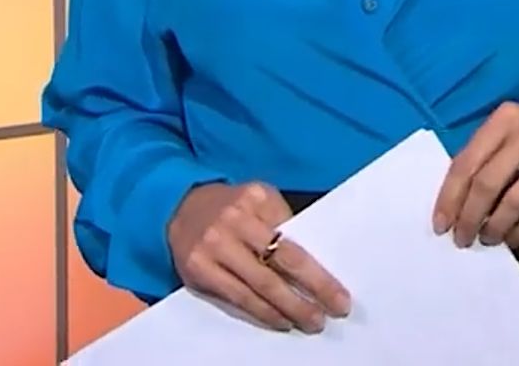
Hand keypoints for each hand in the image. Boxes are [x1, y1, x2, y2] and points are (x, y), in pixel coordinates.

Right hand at [167, 181, 350, 332]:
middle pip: (284, 260)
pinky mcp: (199, 268)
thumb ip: (282, 224)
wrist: (178, 207)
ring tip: (311, 321)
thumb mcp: (257, 202)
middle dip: (314, 289)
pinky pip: (238, 296)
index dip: (320, 270)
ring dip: (291, 307)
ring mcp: (215, 244)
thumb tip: (318, 263)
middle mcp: (235, 219)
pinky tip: (281, 321)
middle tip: (335, 309)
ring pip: (262, 284)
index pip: (296, 238)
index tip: (340, 292)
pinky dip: (263, 312)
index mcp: (256, 198)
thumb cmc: (231, 208)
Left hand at [431, 101, 518, 249]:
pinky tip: (513, 238)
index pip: (466, 162)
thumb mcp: (511, 129)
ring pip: (513, 201)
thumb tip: (455, 202)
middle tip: (462, 238)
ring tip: (488, 238)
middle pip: (486, 183)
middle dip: (469, 217)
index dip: (449, 197)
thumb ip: (485, 155)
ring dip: (495, 227)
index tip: (440, 224)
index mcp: (505, 119)